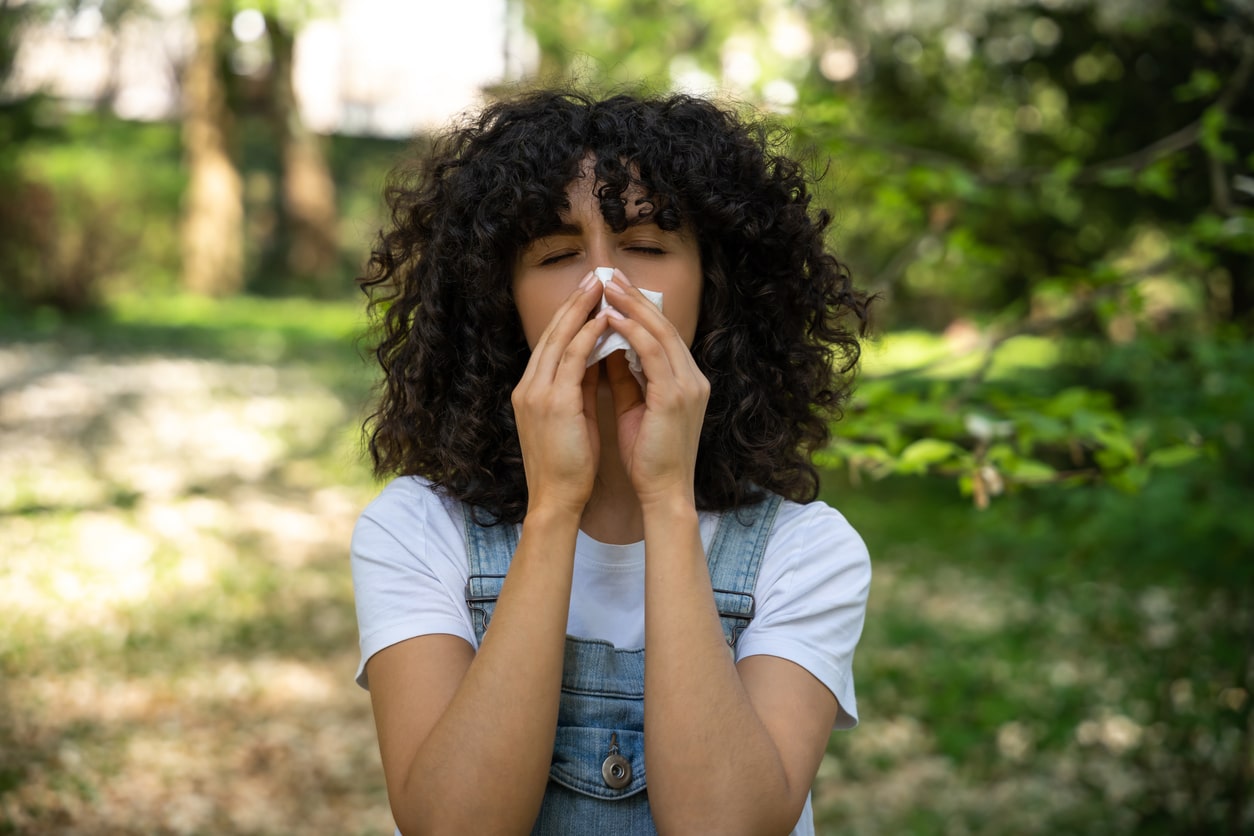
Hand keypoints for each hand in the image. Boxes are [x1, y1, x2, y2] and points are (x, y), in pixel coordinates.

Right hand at [512, 272, 611, 517]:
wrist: (555, 500)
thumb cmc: (568, 466)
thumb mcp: (572, 419)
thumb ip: (580, 388)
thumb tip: (599, 360)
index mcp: (531, 391)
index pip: (550, 344)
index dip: (568, 316)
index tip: (587, 295)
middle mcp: (529, 386)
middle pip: (551, 333)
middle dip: (573, 303)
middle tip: (594, 277)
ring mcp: (537, 393)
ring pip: (560, 339)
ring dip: (581, 310)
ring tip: (601, 287)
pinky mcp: (553, 403)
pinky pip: (572, 359)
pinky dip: (588, 336)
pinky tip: (604, 320)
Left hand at [602, 271, 709, 508]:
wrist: (663, 491)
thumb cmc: (647, 457)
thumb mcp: (634, 408)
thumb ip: (625, 378)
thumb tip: (605, 350)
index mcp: (686, 381)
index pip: (662, 335)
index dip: (639, 310)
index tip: (614, 290)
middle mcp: (693, 378)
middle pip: (664, 326)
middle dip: (635, 298)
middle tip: (609, 275)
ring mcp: (688, 384)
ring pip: (660, 332)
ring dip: (632, 306)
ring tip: (607, 288)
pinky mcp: (676, 395)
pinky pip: (653, 352)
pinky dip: (632, 331)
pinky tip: (611, 318)